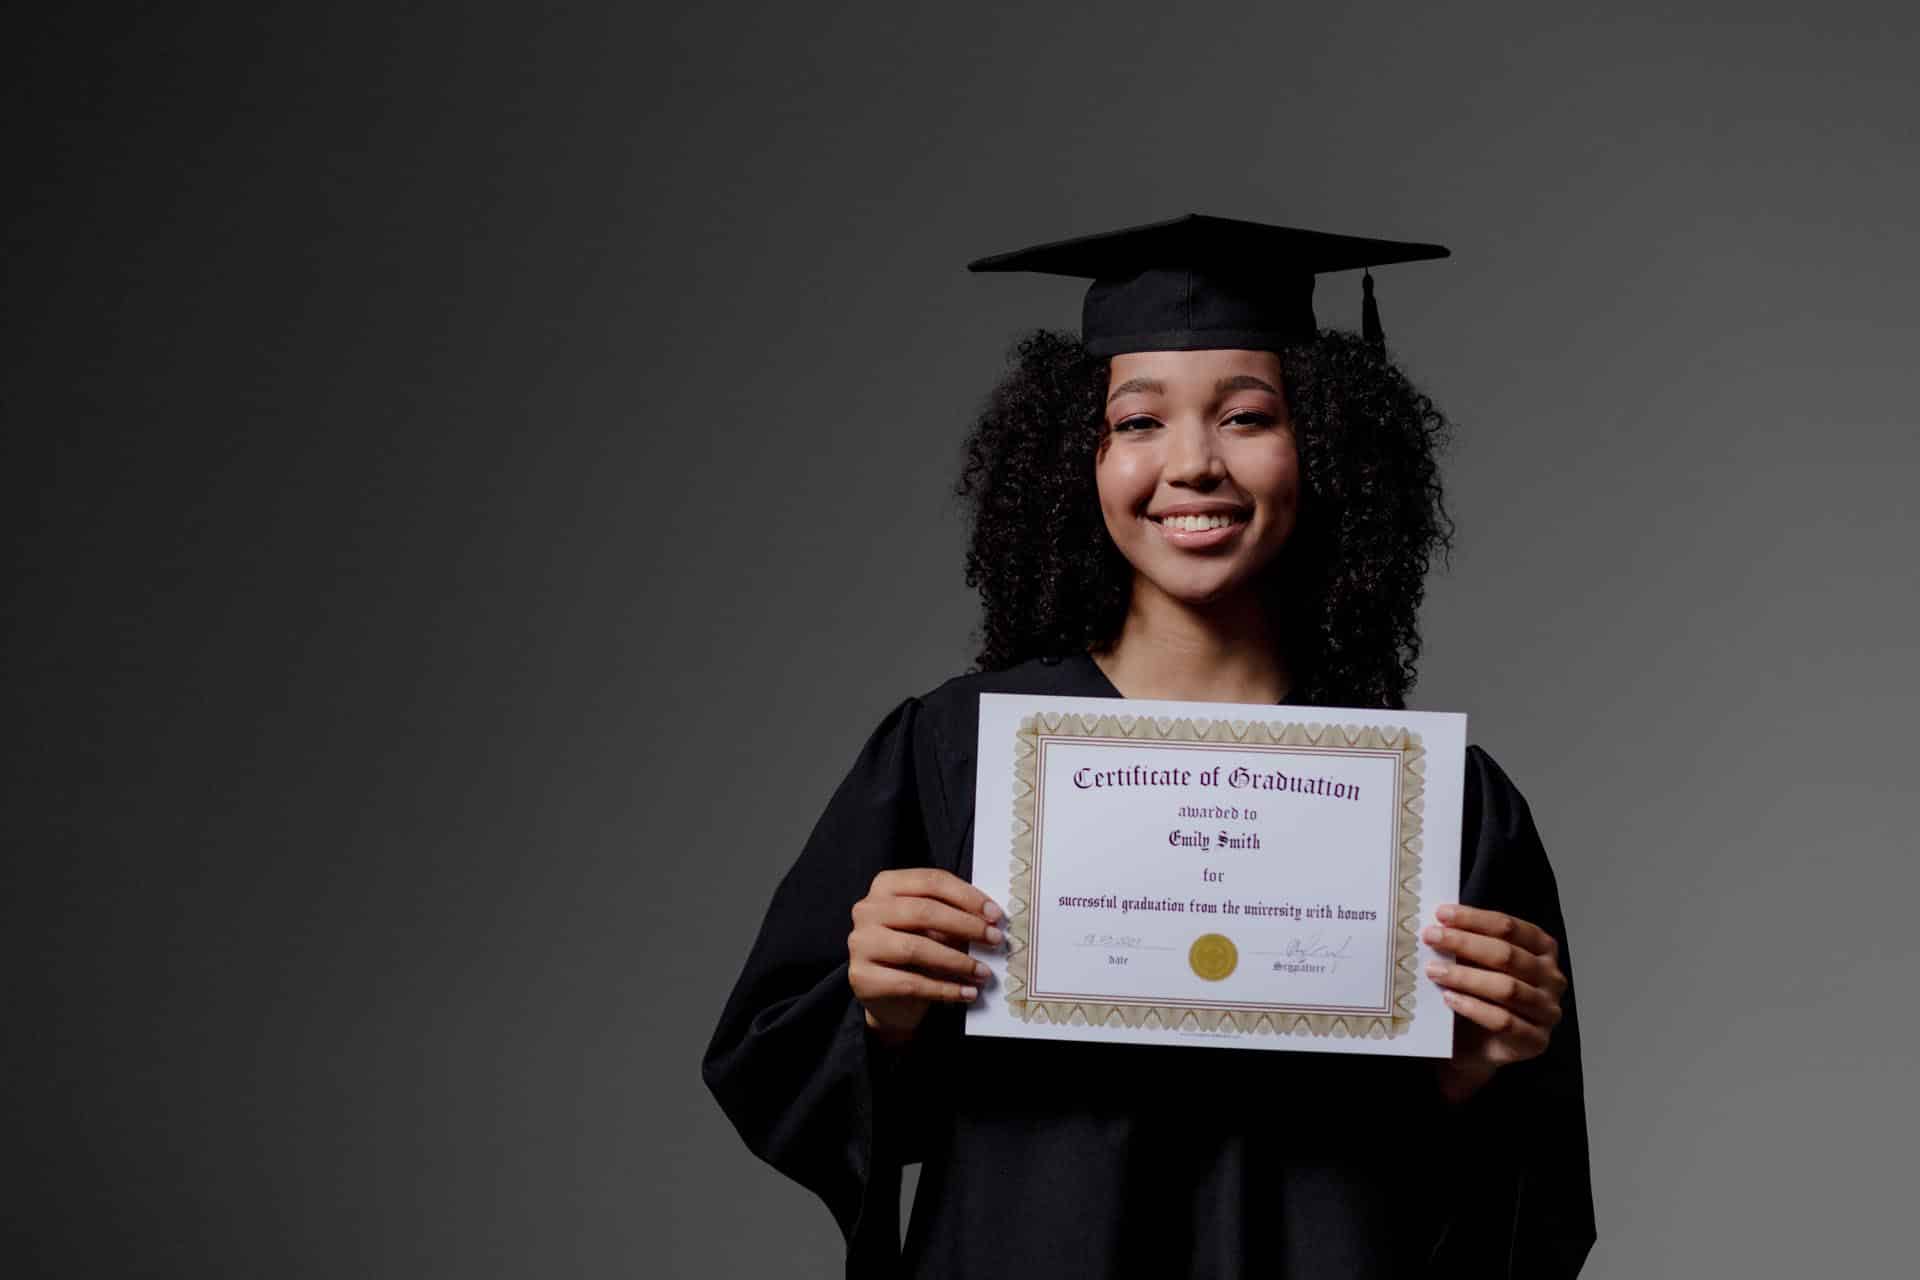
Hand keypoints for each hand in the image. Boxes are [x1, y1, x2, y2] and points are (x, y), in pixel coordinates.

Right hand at [848, 869, 1003, 1047]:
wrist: (890, 999)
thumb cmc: (917, 955)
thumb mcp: (935, 929)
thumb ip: (954, 918)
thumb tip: (989, 921)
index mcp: (885, 886)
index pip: (931, 881)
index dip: (966, 896)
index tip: (995, 914)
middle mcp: (867, 910)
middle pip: (923, 911)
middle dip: (966, 925)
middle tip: (995, 939)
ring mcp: (860, 943)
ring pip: (916, 948)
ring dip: (958, 961)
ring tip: (983, 972)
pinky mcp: (862, 978)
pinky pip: (911, 983)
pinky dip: (945, 989)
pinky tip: (968, 992)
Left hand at [1422, 904, 1566, 1100]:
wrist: (1477, 1045)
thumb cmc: (1477, 994)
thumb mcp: (1474, 963)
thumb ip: (1465, 944)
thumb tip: (1437, 923)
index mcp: (1542, 949)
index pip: (1510, 927)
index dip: (1474, 919)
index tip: (1441, 914)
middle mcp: (1551, 978)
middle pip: (1507, 955)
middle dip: (1465, 943)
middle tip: (1431, 938)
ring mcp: (1547, 1011)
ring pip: (1506, 988)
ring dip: (1465, 977)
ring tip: (1434, 971)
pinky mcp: (1536, 1040)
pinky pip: (1504, 1021)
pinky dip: (1474, 1008)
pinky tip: (1449, 999)